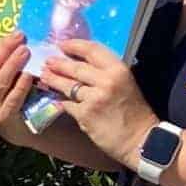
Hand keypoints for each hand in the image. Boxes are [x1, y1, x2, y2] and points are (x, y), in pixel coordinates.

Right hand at [0, 34, 42, 145]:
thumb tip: (19, 36)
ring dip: (12, 64)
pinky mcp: (3, 116)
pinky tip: (28, 76)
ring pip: (0, 81)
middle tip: (22, 40)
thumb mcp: (4, 74)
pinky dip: (20, 87)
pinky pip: (11, 99)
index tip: (18, 34)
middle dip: (6, 50)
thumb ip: (6, 57)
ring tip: (26, 52)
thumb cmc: (12, 93)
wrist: (18, 125)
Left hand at [35, 39, 156, 167]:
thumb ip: (106, 73)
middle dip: (58, 63)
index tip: (62, 45)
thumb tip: (82, 64)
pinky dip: (62, 102)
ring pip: (68, 86)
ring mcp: (94, 98)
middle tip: (48, 61)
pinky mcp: (85, 115)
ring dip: (53, 80)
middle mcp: (106, 81)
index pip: (92, 50)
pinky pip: (68, 104)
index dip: (74, 45)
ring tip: (45, 76)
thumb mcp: (126, 83)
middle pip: (75, 67)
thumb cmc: (135, 112)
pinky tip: (57, 99)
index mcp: (119, 70)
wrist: (140, 140)